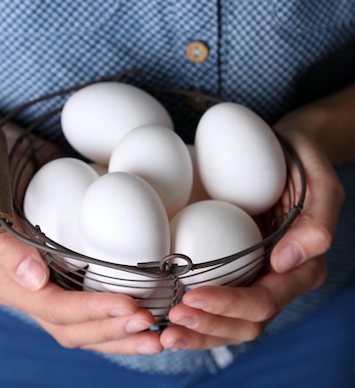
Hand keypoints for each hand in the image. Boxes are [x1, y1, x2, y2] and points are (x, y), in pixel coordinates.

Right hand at [0, 131, 161, 355]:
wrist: (8, 157)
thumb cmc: (0, 171)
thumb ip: (6, 241)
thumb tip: (36, 282)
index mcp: (6, 282)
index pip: (53, 309)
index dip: (92, 313)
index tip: (131, 306)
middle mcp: (27, 292)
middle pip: (71, 330)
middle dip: (112, 331)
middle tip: (153, 326)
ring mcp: (49, 287)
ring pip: (85, 328)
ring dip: (121, 336)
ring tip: (158, 337)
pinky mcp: (68, 277)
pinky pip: (93, 308)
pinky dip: (120, 317)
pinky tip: (151, 317)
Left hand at [160, 128, 343, 350]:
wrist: (286, 152)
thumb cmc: (302, 162)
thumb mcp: (321, 183)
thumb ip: (316, 223)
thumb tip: (284, 262)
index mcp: (303, 269)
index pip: (264, 301)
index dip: (229, 306)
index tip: (192, 296)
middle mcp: (279, 281)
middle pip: (245, 324)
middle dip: (208, 328)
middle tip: (170, 322)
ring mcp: (256, 276)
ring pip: (229, 323)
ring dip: (197, 332)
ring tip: (163, 332)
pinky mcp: (236, 267)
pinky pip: (216, 301)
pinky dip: (194, 315)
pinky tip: (165, 315)